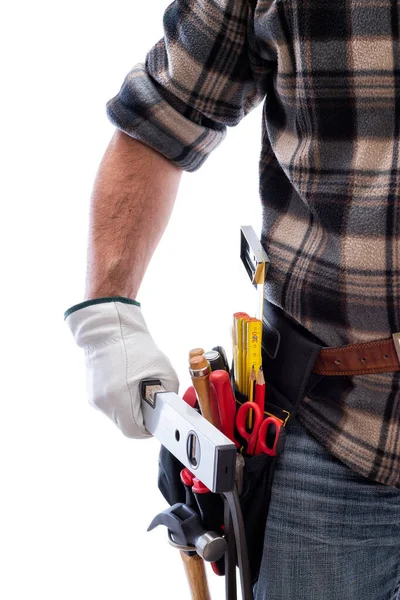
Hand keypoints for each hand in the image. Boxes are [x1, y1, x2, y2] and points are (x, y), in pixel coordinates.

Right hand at [65, 299, 178, 437]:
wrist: (109, 328)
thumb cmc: (136, 346)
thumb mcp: (164, 370)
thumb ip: (168, 394)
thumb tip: (167, 409)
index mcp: (119, 398)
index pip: (134, 431)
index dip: (148, 429)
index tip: (157, 421)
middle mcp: (103, 402)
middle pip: (125, 425)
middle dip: (140, 418)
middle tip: (151, 403)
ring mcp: (94, 398)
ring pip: (117, 417)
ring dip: (130, 409)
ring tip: (138, 388)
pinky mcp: (91, 392)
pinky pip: (110, 406)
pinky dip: (120, 400)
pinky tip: (127, 383)